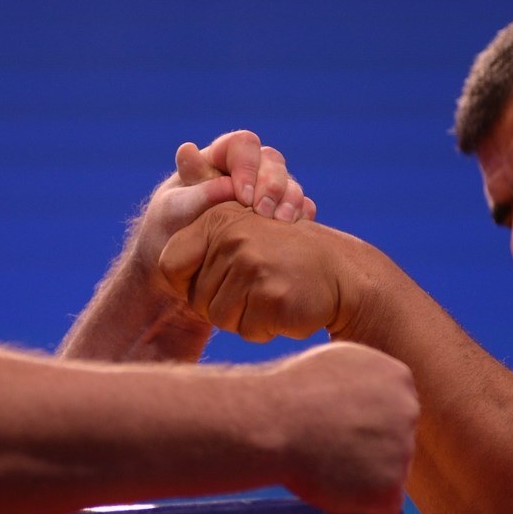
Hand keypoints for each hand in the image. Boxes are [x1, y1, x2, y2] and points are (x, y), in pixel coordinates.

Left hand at [159, 201, 347, 341]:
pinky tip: (286, 307)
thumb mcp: (241, 229)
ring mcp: (253, 266)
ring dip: (244, 318)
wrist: (343, 274)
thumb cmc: (282, 257)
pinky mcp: (272, 295)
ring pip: (219, 318)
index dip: (187, 283)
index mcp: (218, 218)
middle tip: (258, 286)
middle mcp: (232, 237)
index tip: (216, 280)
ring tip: (271, 295)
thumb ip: (203, 224)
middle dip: (223, 304)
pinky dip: (265, 328)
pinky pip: (248, 330)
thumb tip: (176, 183)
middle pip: (195, 299)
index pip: (169, 264)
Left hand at [176, 131, 315, 222]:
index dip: (247, 166)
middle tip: (262, 213)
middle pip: (272, 162)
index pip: (243, 144)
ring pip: (290, 184)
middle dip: (272, 185)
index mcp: (219, 157)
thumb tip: (226, 183)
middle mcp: (247, 170)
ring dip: (289, 202)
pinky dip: (300, 218)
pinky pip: (300, 209)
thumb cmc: (169, 229)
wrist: (179, 266)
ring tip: (279, 224)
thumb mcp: (174, 211)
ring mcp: (266, 191)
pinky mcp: (279, 215)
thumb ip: (197, 192)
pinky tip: (291, 233)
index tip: (241, 197)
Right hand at [259, 342, 417, 513]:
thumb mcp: (336, 364)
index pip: (395, 410)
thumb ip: (362, 383)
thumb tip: (363, 401)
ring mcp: (403, 451)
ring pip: (390, 474)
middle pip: (397, 441)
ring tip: (325, 466)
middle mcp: (408, 412)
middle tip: (332, 451)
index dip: (366, 423)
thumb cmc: (287, 393)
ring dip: (364, 477)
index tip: (341, 428)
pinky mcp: (390, 489)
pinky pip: (383, 506)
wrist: (269, 424)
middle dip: (370, 450)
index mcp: (397, 378)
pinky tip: (334, 489)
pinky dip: (361, 505)